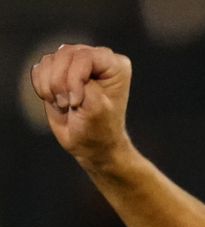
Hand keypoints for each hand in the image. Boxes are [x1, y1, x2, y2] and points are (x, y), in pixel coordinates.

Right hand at [30, 44, 133, 167]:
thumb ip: (85, 86)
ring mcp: (75, 64)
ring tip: (64, 104)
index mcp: (115, 65)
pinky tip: (54, 101)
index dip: (74, 78)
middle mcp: (96, 59)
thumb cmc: (99, 130)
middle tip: (69, 105)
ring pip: (49, 60)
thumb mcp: (97, 110)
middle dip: (61, 83)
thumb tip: (68, 72)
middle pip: (64, 54)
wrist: (89, 144)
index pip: (84, 56)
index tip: (77, 101)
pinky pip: (39, 69)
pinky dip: (41, 87)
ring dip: (51, 87)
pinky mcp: (57, 72)